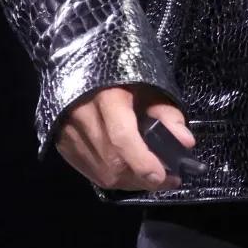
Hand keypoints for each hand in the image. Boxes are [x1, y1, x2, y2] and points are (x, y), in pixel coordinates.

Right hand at [54, 82, 196, 190]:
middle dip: (142, 176)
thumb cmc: (122, 77)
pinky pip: (90, 172)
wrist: (81, 66)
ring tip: (150, 176)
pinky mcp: (62, 143)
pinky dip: (113, 178)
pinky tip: (128, 173)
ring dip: (130, 181)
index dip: (143, 161)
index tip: (163, 175)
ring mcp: (68, 132)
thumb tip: (185, 142)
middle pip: (112, 161)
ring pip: (101, 172)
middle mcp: (81, 115)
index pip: (122, 136)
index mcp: (106, 95)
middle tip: (166, 179)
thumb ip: (167, 114)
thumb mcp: (149, 87)